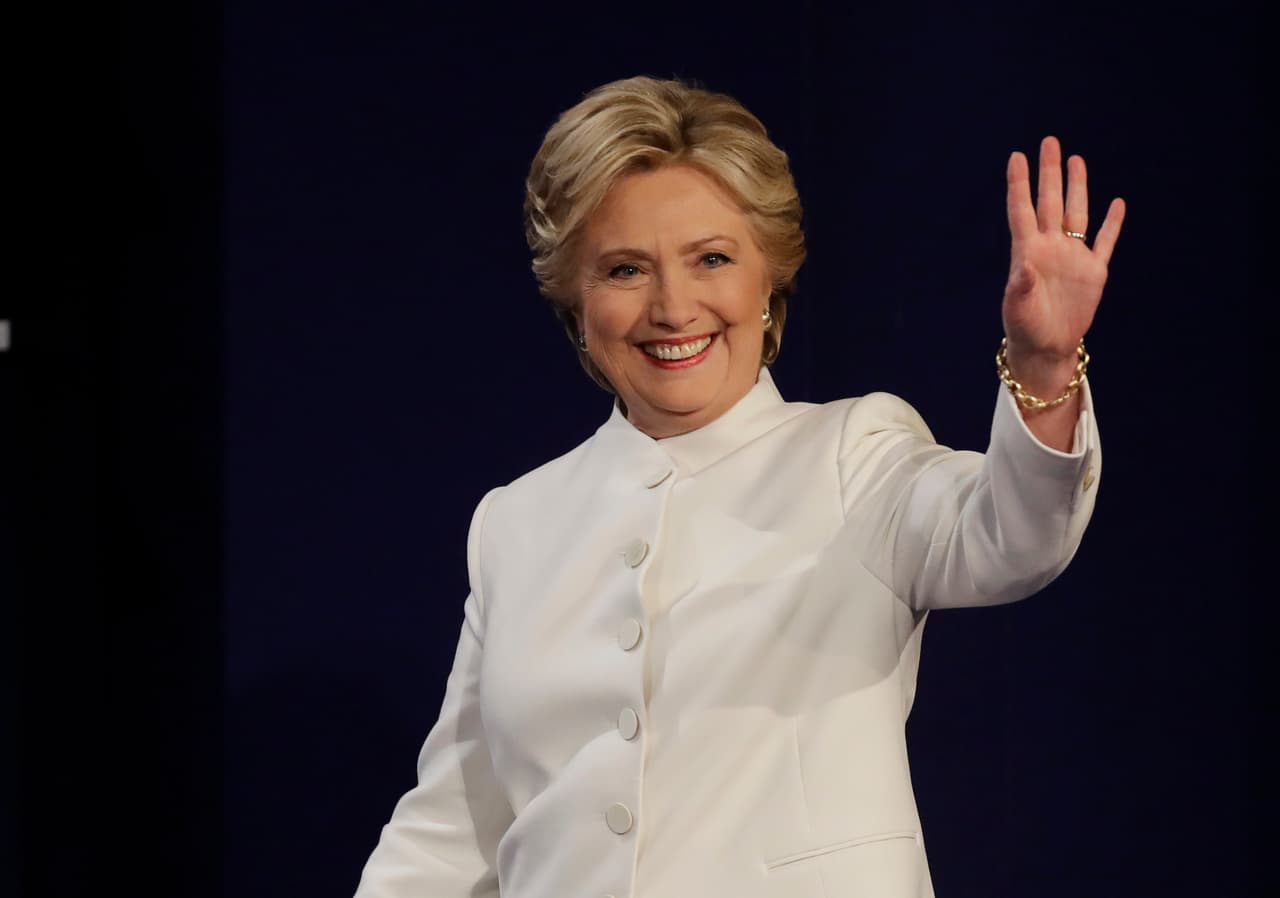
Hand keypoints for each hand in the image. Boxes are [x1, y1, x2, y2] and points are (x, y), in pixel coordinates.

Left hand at [1002, 136, 1124, 392]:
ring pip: (1077, 212)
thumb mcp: (1018, 310)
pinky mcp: (1093, 271)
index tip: (1017, 157)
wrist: (1046, 347)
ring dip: (1077, 186)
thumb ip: (1020, 289)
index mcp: (1028, 253)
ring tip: (1075, 159)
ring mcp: (1073, 256)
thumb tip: (1024, 270)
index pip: (1023, 210)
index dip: (1020, 184)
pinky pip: (1105, 241)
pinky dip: (1112, 223)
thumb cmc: (1025, 329)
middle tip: (1049, 141)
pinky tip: (1117, 203)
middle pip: (1051, 202)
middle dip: (1050, 172)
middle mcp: (1050, 247)